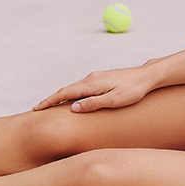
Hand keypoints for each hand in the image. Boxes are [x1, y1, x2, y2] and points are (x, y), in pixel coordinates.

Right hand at [35, 65, 159, 112]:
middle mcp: (90, 78)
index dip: (49, 101)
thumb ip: (93, 104)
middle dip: (51, 100)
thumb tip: (73, 107)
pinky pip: (81, 87)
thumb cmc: (134, 90)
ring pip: (73, 88)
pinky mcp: (101, 78)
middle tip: (38, 109)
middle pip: (65, 90)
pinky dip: (71, 94)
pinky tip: (72, 100)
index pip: (64, 93)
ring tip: (51, 107)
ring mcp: (95, 77)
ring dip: (61, 97)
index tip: (37, 108)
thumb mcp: (114, 100)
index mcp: (91, 84)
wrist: (147, 76)